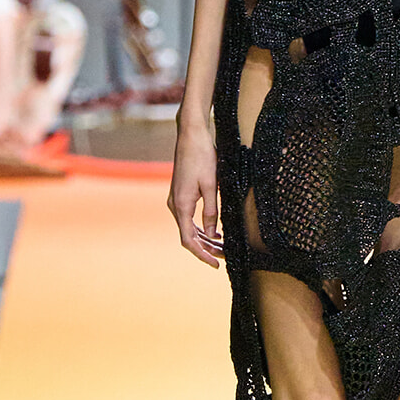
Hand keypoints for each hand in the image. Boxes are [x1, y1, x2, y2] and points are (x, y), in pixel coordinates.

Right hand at [167, 118, 223, 266]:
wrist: (191, 135)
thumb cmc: (202, 157)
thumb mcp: (211, 185)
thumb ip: (212, 212)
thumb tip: (211, 235)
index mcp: (181, 206)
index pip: (189, 240)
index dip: (202, 255)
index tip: (216, 264)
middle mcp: (175, 205)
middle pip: (189, 237)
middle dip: (206, 249)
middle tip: (225, 257)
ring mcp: (176, 200)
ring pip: (189, 228)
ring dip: (204, 239)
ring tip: (223, 247)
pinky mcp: (180, 194)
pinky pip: (189, 218)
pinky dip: (200, 227)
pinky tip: (215, 231)